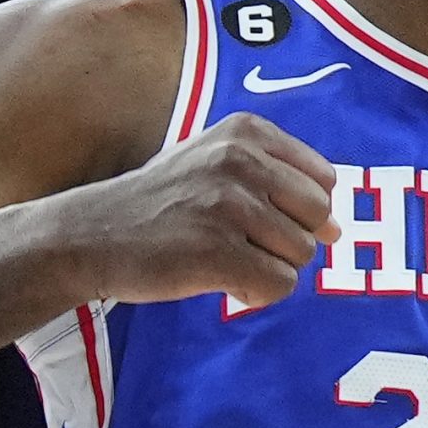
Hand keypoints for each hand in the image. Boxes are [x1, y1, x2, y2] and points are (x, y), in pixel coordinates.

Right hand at [56, 112, 340, 308]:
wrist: (91, 234)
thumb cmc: (159, 202)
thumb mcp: (212, 160)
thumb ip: (275, 179)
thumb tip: (336, 228)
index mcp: (246, 132)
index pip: (323, 179)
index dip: (301, 212)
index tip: (263, 222)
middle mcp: (241, 161)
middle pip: (319, 217)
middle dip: (291, 241)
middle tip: (244, 246)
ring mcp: (228, 206)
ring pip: (301, 254)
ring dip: (269, 269)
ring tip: (225, 261)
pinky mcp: (216, 252)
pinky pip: (278, 285)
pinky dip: (256, 295)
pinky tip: (223, 284)